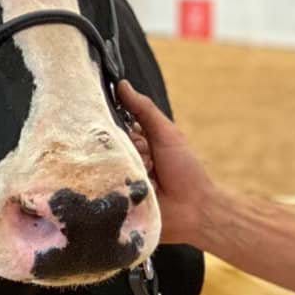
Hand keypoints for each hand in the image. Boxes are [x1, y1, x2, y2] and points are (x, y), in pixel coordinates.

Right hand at [117, 80, 215, 247]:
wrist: (193, 209)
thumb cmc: (184, 169)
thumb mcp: (166, 134)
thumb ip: (144, 110)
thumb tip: (122, 84)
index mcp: (135, 143)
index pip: (112, 126)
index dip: (110, 123)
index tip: (108, 119)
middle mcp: (123, 160)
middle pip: (104, 145)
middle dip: (119, 147)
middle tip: (143, 155)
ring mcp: (117, 181)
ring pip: (102, 166)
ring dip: (122, 166)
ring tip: (144, 173)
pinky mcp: (113, 202)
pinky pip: (101, 188)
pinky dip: (113, 185)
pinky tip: (128, 185)